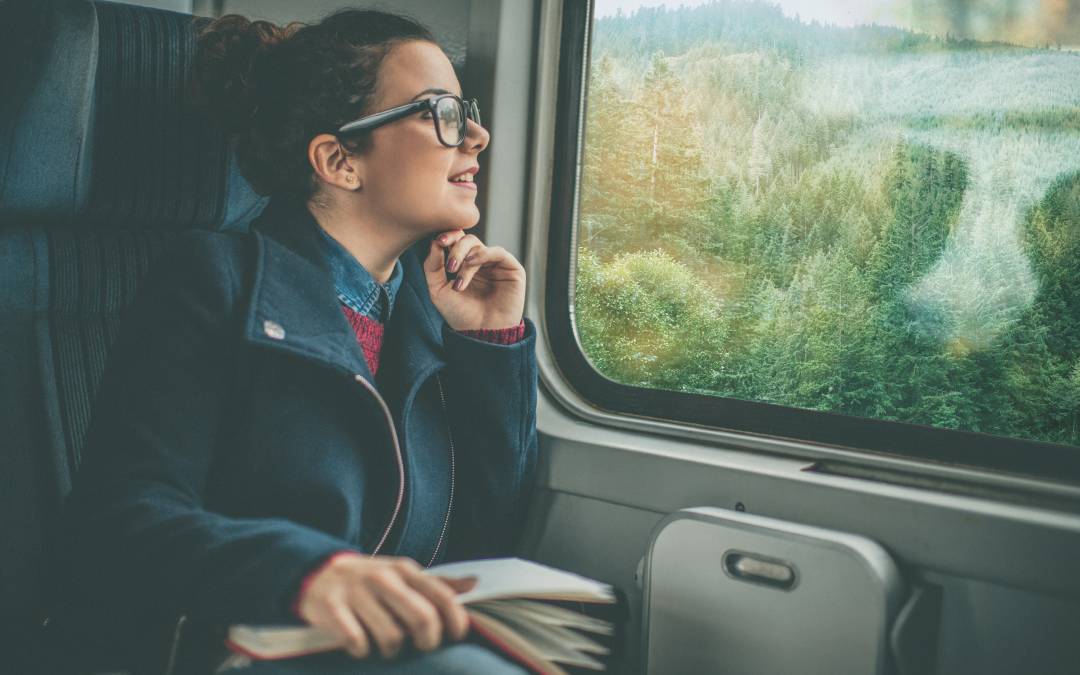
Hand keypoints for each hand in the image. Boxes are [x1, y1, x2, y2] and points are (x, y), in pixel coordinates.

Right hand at [296, 553, 476, 659]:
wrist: (318, 571)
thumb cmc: (370, 580)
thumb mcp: (403, 574)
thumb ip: (437, 583)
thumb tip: (474, 584)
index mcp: (405, 570)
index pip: (443, 596)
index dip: (456, 622)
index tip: (455, 637)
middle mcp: (383, 577)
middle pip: (422, 619)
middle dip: (427, 642)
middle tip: (420, 647)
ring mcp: (357, 592)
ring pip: (391, 636)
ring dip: (392, 651)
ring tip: (387, 647)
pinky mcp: (331, 608)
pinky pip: (356, 642)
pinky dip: (362, 651)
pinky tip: (360, 647)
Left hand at [424, 231, 525, 330]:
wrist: (480, 333)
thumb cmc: (460, 315)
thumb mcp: (438, 290)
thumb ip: (433, 267)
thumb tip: (433, 241)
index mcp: (465, 264)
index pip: (457, 240)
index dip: (448, 236)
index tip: (438, 241)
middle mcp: (482, 262)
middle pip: (468, 240)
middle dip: (455, 249)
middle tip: (449, 266)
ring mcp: (497, 265)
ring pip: (479, 246)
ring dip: (465, 257)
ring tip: (457, 276)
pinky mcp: (513, 270)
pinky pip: (498, 252)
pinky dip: (483, 254)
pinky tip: (472, 262)